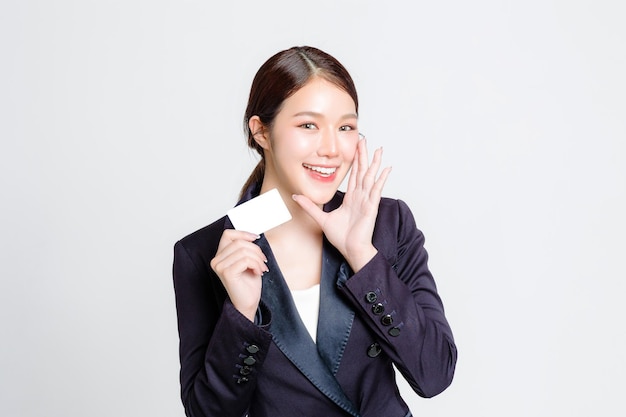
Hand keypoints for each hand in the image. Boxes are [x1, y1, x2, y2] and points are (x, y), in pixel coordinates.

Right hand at [210, 229, 268, 320]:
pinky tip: (258, 272)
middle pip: (239, 242)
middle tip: (263, 261)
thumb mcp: (248, 260)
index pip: (228, 234)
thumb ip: (245, 248)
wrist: (248, 303)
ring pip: (244, 251)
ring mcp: (220, 266)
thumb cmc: (248, 284)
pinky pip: (246, 260)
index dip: (243, 233)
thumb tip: (252, 235)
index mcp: (220, 255)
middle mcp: (216, 260)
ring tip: (261, 268)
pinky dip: (256, 265)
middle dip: (256, 250)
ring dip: (258, 259)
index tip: (256, 238)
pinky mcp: (226, 273)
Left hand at [293, 138, 390, 271]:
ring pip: (370, 177)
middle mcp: (360, 197)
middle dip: (363, 155)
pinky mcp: (371, 207)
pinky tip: (387, 169)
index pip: (354, 175)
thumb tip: (296, 197)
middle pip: (362, 171)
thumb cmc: (341, 238)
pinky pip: (377, 190)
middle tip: (364, 140)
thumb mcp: (321, 218)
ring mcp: (367, 200)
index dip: (354, 161)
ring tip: (378, 149)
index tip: (355, 148)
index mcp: (351, 198)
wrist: (351, 250)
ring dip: (374, 163)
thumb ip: (309, 206)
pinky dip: (381, 179)